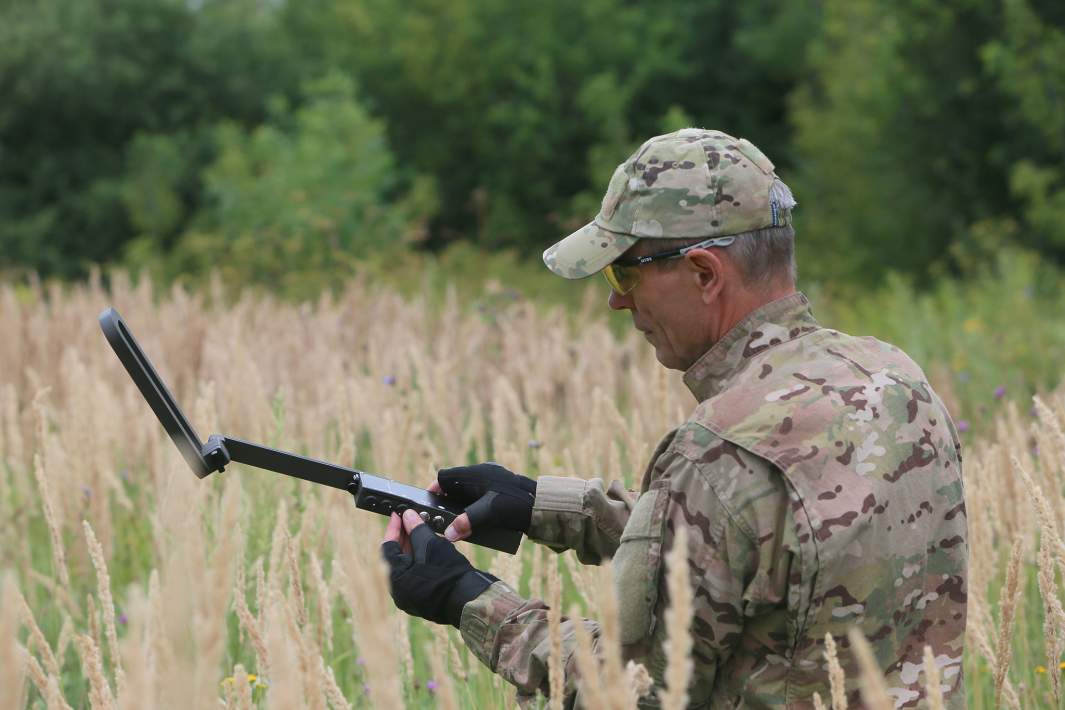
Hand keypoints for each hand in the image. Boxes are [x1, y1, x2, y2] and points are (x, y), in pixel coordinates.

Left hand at [381, 510, 496, 626]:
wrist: (471, 599)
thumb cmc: (450, 574)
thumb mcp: (431, 545)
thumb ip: (416, 529)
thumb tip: (408, 516)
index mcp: (396, 580)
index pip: (388, 548)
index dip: (393, 528)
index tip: (398, 515)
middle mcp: (399, 592)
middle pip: (396, 558)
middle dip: (403, 537)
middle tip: (411, 520)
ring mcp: (411, 598)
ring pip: (406, 567)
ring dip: (412, 548)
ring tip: (421, 531)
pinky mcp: (422, 600)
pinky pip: (415, 576)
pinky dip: (418, 560)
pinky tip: (427, 548)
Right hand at [430, 463, 536, 541]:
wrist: (541, 506)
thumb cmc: (515, 505)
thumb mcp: (488, 514)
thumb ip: (466, 522)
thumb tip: (449, 534)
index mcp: (476, 474)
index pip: (446, 477)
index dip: (435, 489)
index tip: (430, 503)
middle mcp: (482, 474)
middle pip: (455, 484)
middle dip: (448, 500)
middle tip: (443, 516)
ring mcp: (492, 480)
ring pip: (467, 490)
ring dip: (461, 504)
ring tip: (458, 521)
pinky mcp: (500, 489)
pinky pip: (479, 495)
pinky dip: (473, 506)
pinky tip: (475, 520)